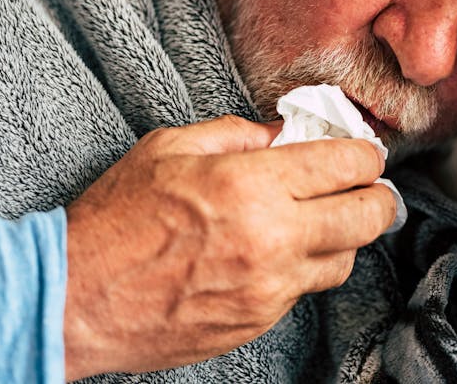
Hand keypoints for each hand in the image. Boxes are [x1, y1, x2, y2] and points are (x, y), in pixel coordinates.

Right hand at [62, 115, 396, 379]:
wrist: (78, 296)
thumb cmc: (117, 217)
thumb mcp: (170, 149)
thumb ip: (236, 135)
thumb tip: (281, 135)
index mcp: (252, 185)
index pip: (346, 164)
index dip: (366, 153)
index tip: (364, 152)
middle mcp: (272, 239)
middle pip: (367, 217)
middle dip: (377, 196)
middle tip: (368, 187)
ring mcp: (269, 288)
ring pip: (344, 260)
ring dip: (344, 236)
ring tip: (322, 220)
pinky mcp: (258, 321)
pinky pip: (304, 291)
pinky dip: (306, 268)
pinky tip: (279, 253)